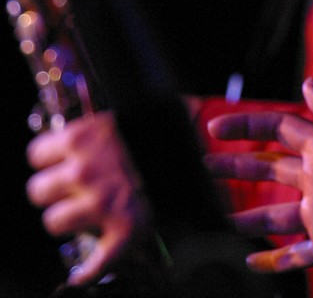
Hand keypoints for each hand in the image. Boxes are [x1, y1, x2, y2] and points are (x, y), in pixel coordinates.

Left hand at [26, 111, 153, 284]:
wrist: (200, 143)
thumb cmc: (160, 127)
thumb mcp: (122, 117)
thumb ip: (93, 132)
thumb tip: (77, 141)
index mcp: (82, 137)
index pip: (37, 154)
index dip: (49, 159)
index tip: (59, 162)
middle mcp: (84, 171)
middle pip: (38, 190)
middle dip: (54, 190)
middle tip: (72, 189)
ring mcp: (101, 203)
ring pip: (54, 222)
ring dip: (69, 219)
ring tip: (86, 213)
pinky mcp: (123, 230)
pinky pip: (95, 263)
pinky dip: (90, 270)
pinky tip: (86, 271)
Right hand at [207, 78, 312, 276]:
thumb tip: (307, 82)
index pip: (279, 130)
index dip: (247, 127)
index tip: (214, 127)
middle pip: (268, 169)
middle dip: (236, 165)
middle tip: (201, 167)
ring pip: (273, 213)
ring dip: (245, 213)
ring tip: (215, 215)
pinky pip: (294, 255)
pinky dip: (272, 261)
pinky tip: (249, 260)